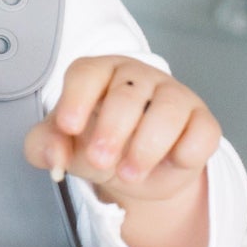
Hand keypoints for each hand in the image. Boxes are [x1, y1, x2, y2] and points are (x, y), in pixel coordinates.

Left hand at [24, 56, 219, 206]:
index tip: (67, 127)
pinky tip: (173, 162)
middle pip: (126, 94)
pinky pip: (203, 131)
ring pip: (168, 110)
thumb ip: (44, 146)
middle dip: (111, 131)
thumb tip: (53, 156)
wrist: (135, 172)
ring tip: (130, 173)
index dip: (76, 98)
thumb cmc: (96, 144)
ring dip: (147, 147)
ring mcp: (174, 96)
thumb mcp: (63, 146)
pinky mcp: (202, 121)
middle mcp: (137, 77)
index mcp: (99, 73)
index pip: (87, 73)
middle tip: (100, 162)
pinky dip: (188, 151)